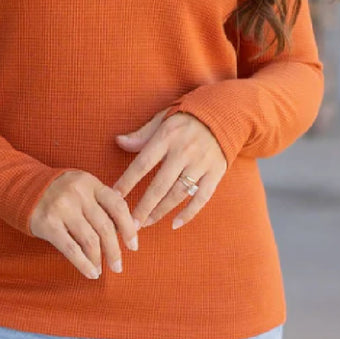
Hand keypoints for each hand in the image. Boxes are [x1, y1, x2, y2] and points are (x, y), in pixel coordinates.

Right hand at [29, 170, 138, 279]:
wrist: (23, 188)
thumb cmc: (60, 192)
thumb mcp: (82, 188)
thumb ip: (102, 202)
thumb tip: (128, 227)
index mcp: (90, 182)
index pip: (117, 205)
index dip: (128, 228)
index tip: (133, 245)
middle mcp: (78, 193)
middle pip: (105, 226)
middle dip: (115, 250)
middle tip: (118, 266)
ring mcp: (62, 208)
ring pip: (90, 240)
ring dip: (99, 259)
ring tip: (102, 270)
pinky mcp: (48, 224)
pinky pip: (71, 249)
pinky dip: (84, 264)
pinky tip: (91, 273)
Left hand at [113, 109, 227, 229]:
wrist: (224, 113)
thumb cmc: (186, 118)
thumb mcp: (162, 119)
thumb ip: (142, 134)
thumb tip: (118, 141)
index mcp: (167, 137)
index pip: (142, 164)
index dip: (127, 182)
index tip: (114, 198)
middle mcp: (184, 152)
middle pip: (160, 185)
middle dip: (143, 207)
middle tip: (129, 225)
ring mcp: (201, 164)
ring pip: (178, 194)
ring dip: (160, 212)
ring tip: (145, 223)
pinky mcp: (216, 172)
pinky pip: (202, 198)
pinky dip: (189, 213)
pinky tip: (175, 224)